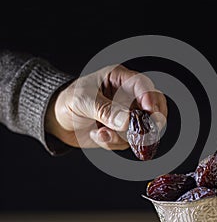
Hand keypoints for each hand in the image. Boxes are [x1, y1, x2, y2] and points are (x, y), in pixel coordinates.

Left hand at [45, 65, 166, 149]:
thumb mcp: (82, 101)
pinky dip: (113, 142)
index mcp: (119, 79)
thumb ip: (105, 110)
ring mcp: (126, 114)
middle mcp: (127, 96)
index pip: (142, 84)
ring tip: (101, 134)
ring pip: (141, 127)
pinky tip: (97, 135)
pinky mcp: (122, 131)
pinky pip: (126, 141)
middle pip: (154, 105)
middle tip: (147, 131)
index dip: (150, 97)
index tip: (151, 112)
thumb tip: (127, 122)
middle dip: (152, 120)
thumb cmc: (67, 100)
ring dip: (123, 136)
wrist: (57, 120)